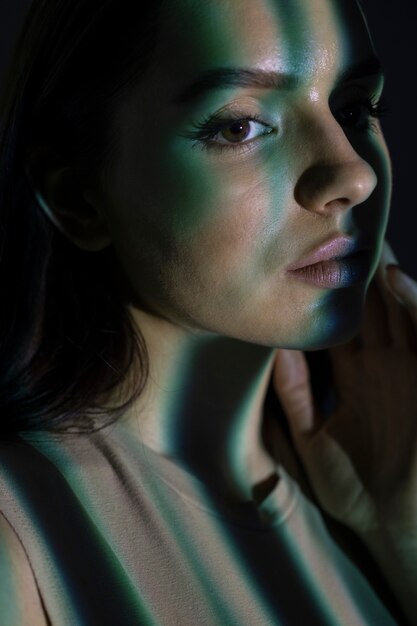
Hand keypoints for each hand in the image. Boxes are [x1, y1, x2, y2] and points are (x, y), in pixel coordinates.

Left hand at [272, 240, 416, 534]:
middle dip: (358, 275)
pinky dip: (414, 307)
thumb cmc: (353, 488)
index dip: (325, 296)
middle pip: (369, 309)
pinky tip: (398, 283)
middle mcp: (381, 365)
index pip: (338, 324)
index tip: (304, 262)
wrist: (399, 523)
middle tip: (338, 234)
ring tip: (368, 245)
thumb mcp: (310, 437)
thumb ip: (293, 393)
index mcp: (353, 375)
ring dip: (386, 281)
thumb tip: (272, 348)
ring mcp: (408, 368)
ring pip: (398, 312)